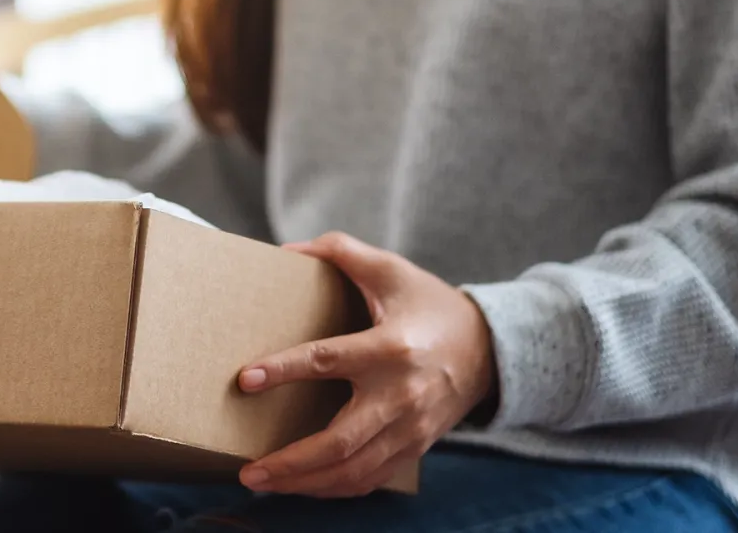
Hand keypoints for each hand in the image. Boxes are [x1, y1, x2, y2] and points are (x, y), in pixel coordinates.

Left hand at [237, 232, 496, 497]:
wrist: (490, 349)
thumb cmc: (431, 305)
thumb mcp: (391, 269)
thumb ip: (341, 251)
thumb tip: (289, 249)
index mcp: (390, 347)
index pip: (328, 360)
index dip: (285, 370)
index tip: (247, 379)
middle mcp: (401, 395)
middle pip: (340, 440)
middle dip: (290, 461)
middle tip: (247, 469)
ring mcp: (410, 429)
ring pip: (352, 470)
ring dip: (304, 483)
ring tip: (262, 482)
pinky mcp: (414, 448)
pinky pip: (369, 479)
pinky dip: (332, 488)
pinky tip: (301, 485)